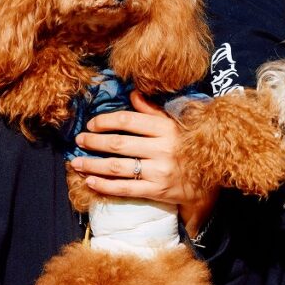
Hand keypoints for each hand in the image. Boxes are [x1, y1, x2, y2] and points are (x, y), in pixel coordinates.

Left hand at [70, 91, 216, 235]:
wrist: (207, 181)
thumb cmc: (187, 147)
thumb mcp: (174, 125)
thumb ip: (152, 111)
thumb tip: (133, 94)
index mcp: (165, 129)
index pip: (128, 121)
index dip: (105, 121)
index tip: (92, 124)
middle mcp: (161, 149)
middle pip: (118, 144)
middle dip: (93, 142)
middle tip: (79, 140)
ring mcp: (158, 172)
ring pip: (117, 167)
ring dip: (92, 164)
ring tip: (77, 162)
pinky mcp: (156, 191)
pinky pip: (125, 188)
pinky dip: (104, 185)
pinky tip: (89, 181)